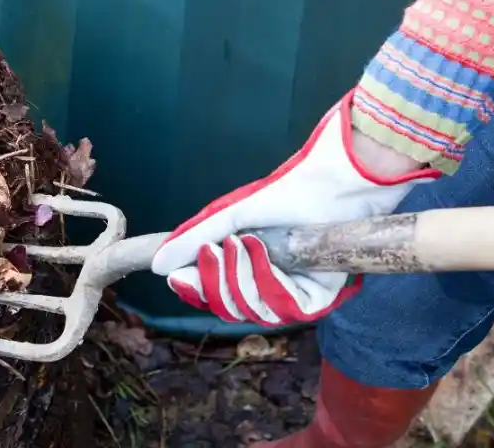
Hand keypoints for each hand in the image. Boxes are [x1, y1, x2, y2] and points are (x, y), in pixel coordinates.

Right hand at [151, 90, 439, 325]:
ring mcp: (295, 292)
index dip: (195, 290)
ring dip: (241, 279)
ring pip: (254, 312)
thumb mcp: (233, 214)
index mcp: (250, 266)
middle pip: (230, 308)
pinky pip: (285, 309)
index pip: (215, 295)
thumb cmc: (290, 190)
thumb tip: (158, 265)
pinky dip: (269, 283)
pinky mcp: (319, 297)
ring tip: (243, 244)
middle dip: (216, 282)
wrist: (336, 181)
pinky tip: (264, 253)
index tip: (176, 277)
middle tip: (214, 252)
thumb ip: (195, 238)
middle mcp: (271, 283)